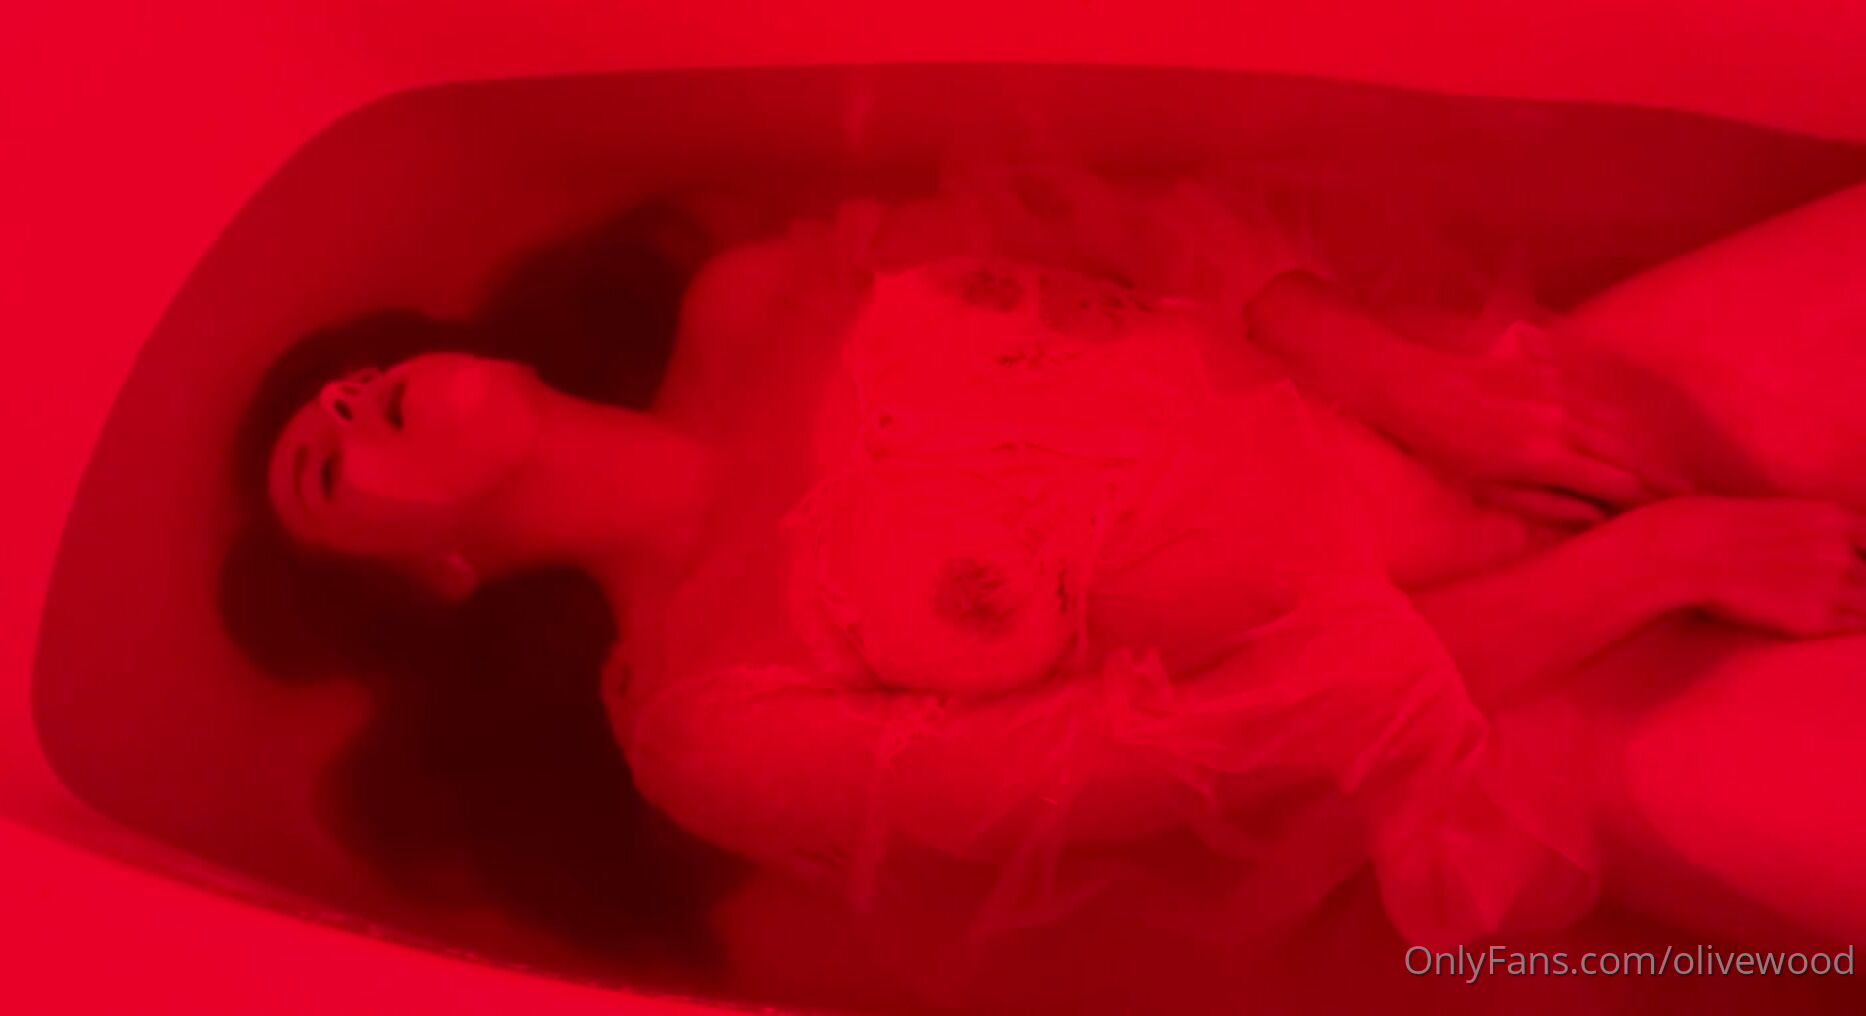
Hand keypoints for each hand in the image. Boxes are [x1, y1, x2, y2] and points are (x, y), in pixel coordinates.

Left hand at [1379, 322, 1679, 525]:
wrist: (1413, 388)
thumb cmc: (1442, 449)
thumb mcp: (1488, 488)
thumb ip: (1547, 504)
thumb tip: (1598, 518)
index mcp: (1546, 456)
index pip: (1616, 483)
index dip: (1649, 503)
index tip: (1677, 519)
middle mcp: (1561, 421)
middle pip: (1629, 453)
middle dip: (1665, 478)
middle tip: (1699, 499)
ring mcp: (1558, 392)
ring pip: (1620, 426)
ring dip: (1653, 451)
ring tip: (1680, 474)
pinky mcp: (1550, 373)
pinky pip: (1600, 400)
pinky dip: (1627, 422)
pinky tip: (1642, 436)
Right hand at [1634, 496, 1865, 638]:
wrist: (1687, 552)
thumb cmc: (1717, 528)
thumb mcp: (1780, 514)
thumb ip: (1815, 530)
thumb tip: (1828, 547)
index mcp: (1835, 519)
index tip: (1856, 567)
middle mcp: (1842, 552)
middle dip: (1862, 582)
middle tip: (1845, 590)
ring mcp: (1832, 586)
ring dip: (1860, 606)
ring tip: (1838, 607)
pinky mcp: (1813, 619)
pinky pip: (1854, 627)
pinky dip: (1851, 625)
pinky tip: (1835, 621)